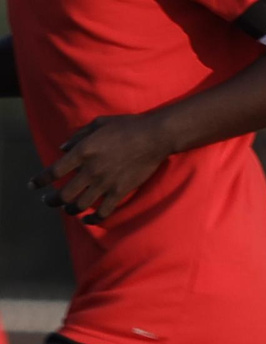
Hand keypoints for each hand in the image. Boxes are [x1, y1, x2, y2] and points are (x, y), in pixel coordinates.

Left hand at [34, 114, 174, 221]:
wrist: (156, 136)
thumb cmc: (128, 126)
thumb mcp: (99, 123)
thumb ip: (78, 136)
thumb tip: (62, 149)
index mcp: (83, 152)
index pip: (53, 172)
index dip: (39, 181)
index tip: (32, 186)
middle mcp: (91, 170)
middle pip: (64, 195)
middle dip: (52, 201)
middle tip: (49, 201)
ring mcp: (106, 182)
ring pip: (81, 205)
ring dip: (71, 210)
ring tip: (69, 209)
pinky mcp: (121, 191)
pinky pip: (104, 211)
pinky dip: (94, 219)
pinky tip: (89, 220)